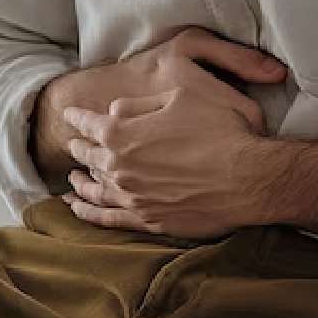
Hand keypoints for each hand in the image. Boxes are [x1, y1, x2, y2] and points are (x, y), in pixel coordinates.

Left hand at [60, 81, 279, 237]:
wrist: (248, 177)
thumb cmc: (219, 130)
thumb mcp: (180, 97)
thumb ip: (139, 104)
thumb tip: (113, 110)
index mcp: (122, 133)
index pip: (89, 123)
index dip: (77, 117)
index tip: (70, 114)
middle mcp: (119, 167)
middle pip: (90, 156)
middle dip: (79, 148)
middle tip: (74, 144)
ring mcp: (132, 197)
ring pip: (95, 189)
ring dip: (80, 183)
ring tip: (72, 180)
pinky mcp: (149, 220)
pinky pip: (108, 219)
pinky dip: (89, 213)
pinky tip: (78, 209)